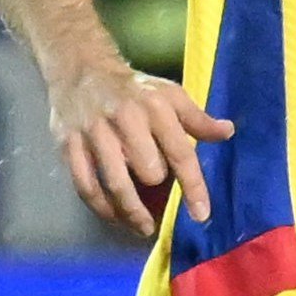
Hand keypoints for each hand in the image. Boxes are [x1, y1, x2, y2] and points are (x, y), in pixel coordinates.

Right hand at [50, 57, 234, 227]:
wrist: (81, 68)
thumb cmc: (134, 89)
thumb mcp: (170, 95)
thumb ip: (197, 119)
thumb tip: (227, 132)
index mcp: (156, 108)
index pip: (181, 154)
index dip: (193, 187)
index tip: (201, 214)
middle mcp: (125, 119)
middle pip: (147, 171)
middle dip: (156, 186)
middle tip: (159, 195)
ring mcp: (94, 133)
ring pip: (115, 183)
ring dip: (131, 212)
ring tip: (144, 227)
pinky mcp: (68, 144)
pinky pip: (85, 185)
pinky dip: (101, 207)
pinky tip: (114, 216)